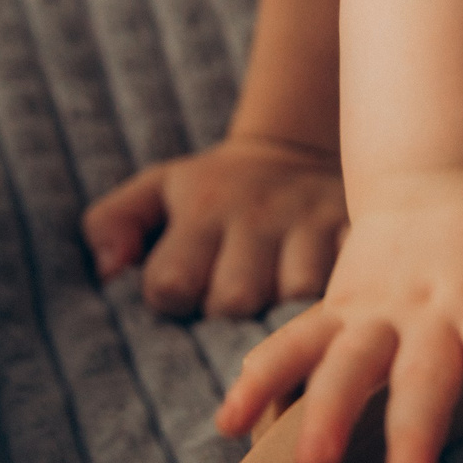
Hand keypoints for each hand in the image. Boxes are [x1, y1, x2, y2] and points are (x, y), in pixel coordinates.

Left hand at [81, 135, 348, 318]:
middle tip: (238, 303)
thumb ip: (111, 222)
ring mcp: (310, 220)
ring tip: (280, 306)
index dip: (172, 300)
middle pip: (235, 298)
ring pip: (297, 292)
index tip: (186, 293)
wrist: (297, 149)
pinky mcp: (354, 225)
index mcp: (203, 208)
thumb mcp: (157, 188)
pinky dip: (340, 295)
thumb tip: (108, 270)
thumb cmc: (214, 188)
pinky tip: (327, 305)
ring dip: (287, 312)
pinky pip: (349, 274)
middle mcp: (257, 213)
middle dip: (231, 313)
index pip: (171, 284)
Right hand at [215, 171, 462, 462]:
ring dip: (321, 413)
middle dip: (408, 430)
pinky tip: (230, 426)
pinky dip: (261, 381)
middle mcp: (430, 305)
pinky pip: (293, 346)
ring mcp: (377, 308)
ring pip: (342, 362)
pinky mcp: (338, 310)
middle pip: (418, 371)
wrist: (435, 164)